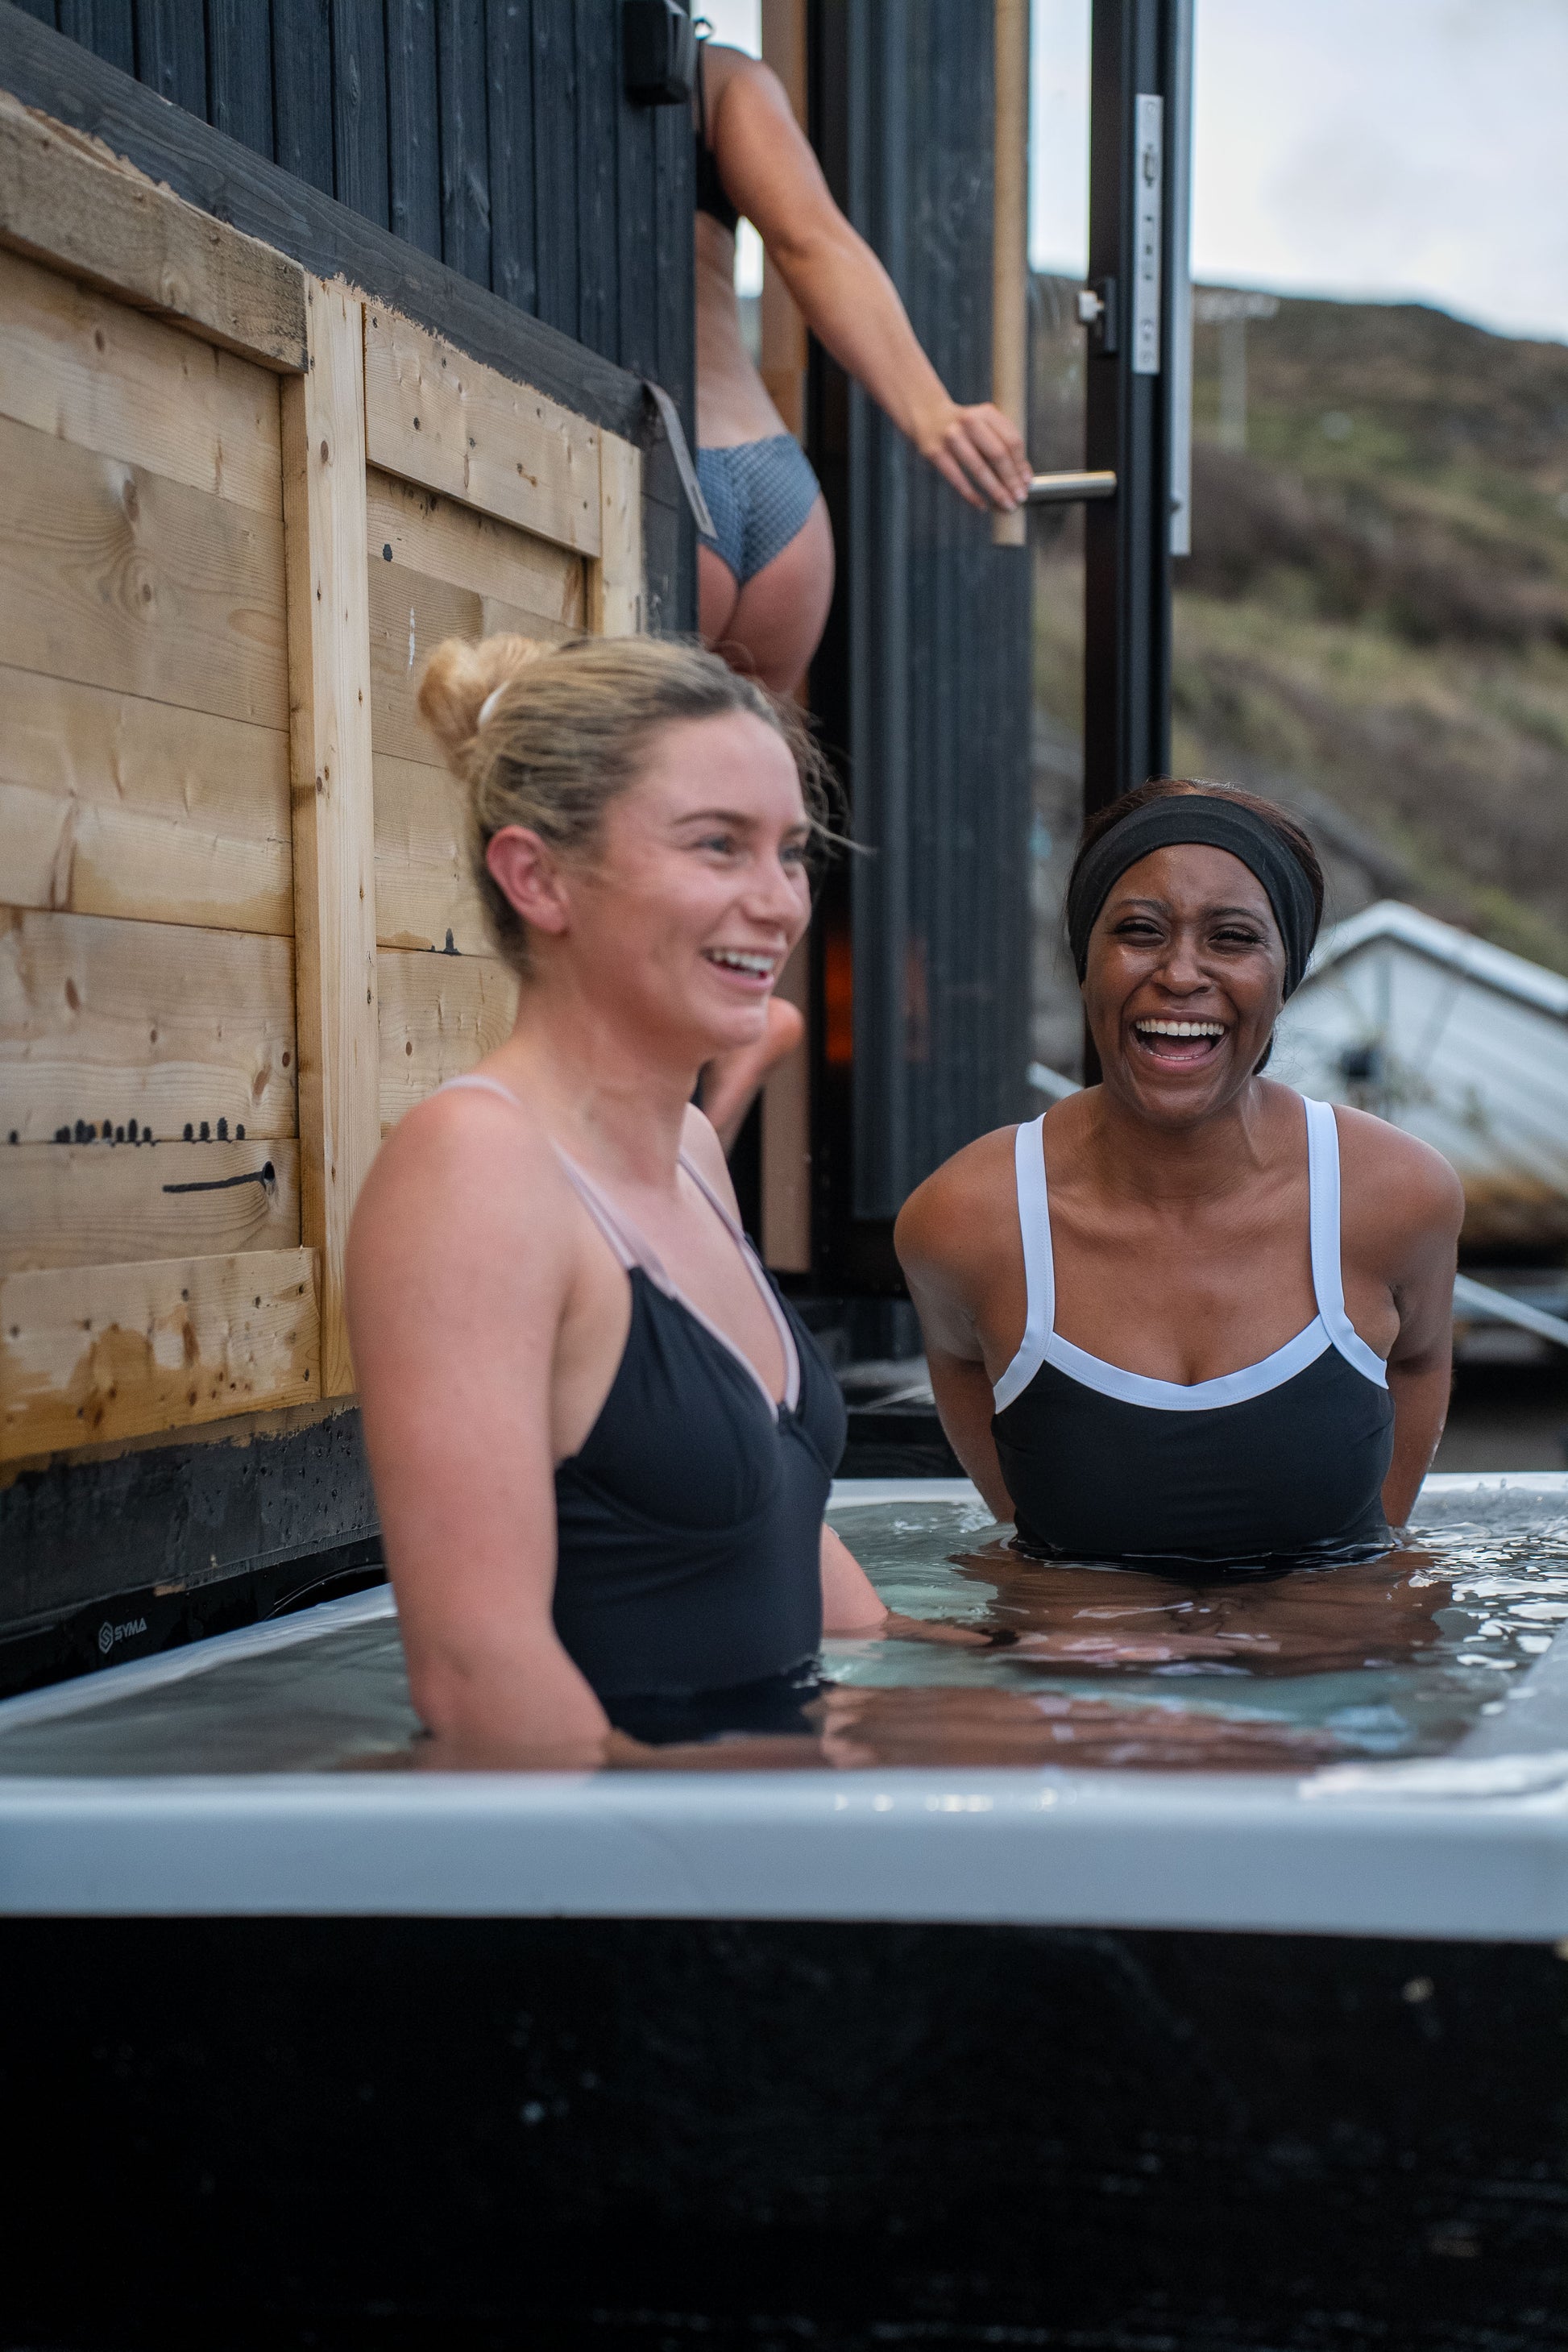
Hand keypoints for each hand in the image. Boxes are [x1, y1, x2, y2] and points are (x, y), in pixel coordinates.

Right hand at [912, 399, 1031, 511]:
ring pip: (979, 469)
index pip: (1012, 441)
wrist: (928, 416)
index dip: (1021, 464)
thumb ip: (1004, 445)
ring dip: (995, 490)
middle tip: (1019, 497)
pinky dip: (972, 495)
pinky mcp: (936, 452)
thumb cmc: (963, 427)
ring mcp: (951, 437)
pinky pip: (958, 479)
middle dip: (1011, 480)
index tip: (1027, 482)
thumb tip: (1023, 477)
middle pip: (998, 455)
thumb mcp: (985, 425)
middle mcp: (970, 422)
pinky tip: (982, 505)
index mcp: (986, 413)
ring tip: (1006, 504)